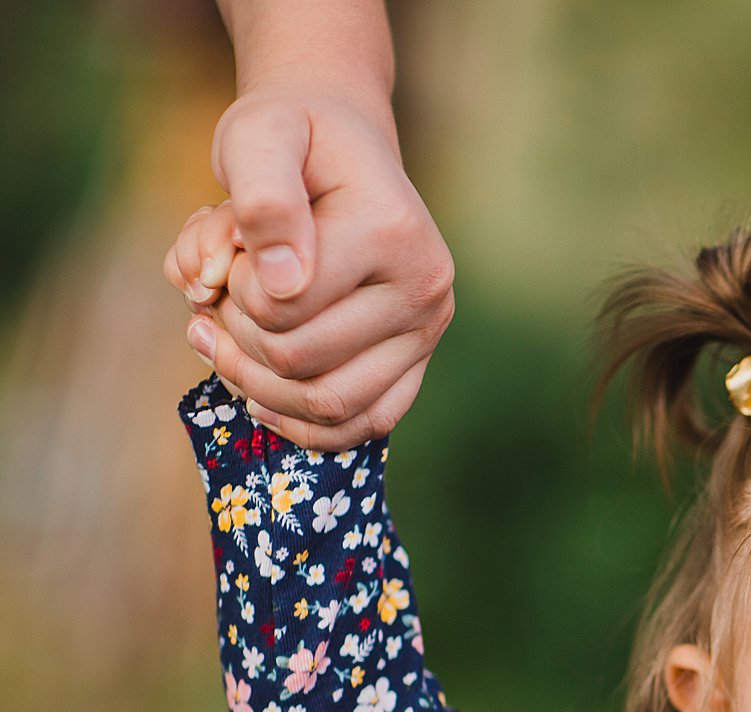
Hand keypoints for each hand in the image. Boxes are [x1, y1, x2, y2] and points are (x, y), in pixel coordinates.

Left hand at [164, 88, 452, 450]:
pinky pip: (363, 426)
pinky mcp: (416, 365)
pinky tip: (256, 394)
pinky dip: (301, 426)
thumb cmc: (293, 139)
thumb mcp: (259, 135)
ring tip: (218, 344)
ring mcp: (426, 334)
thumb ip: (262, 197)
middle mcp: (426, 290)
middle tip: (213, 294)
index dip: (230, 288)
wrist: (342, 149)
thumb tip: (281, 283)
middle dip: (234, 333)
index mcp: (393, 233)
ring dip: (254, 385)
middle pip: (300, 359)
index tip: (226, 245)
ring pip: (329, 405)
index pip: (284, 305)